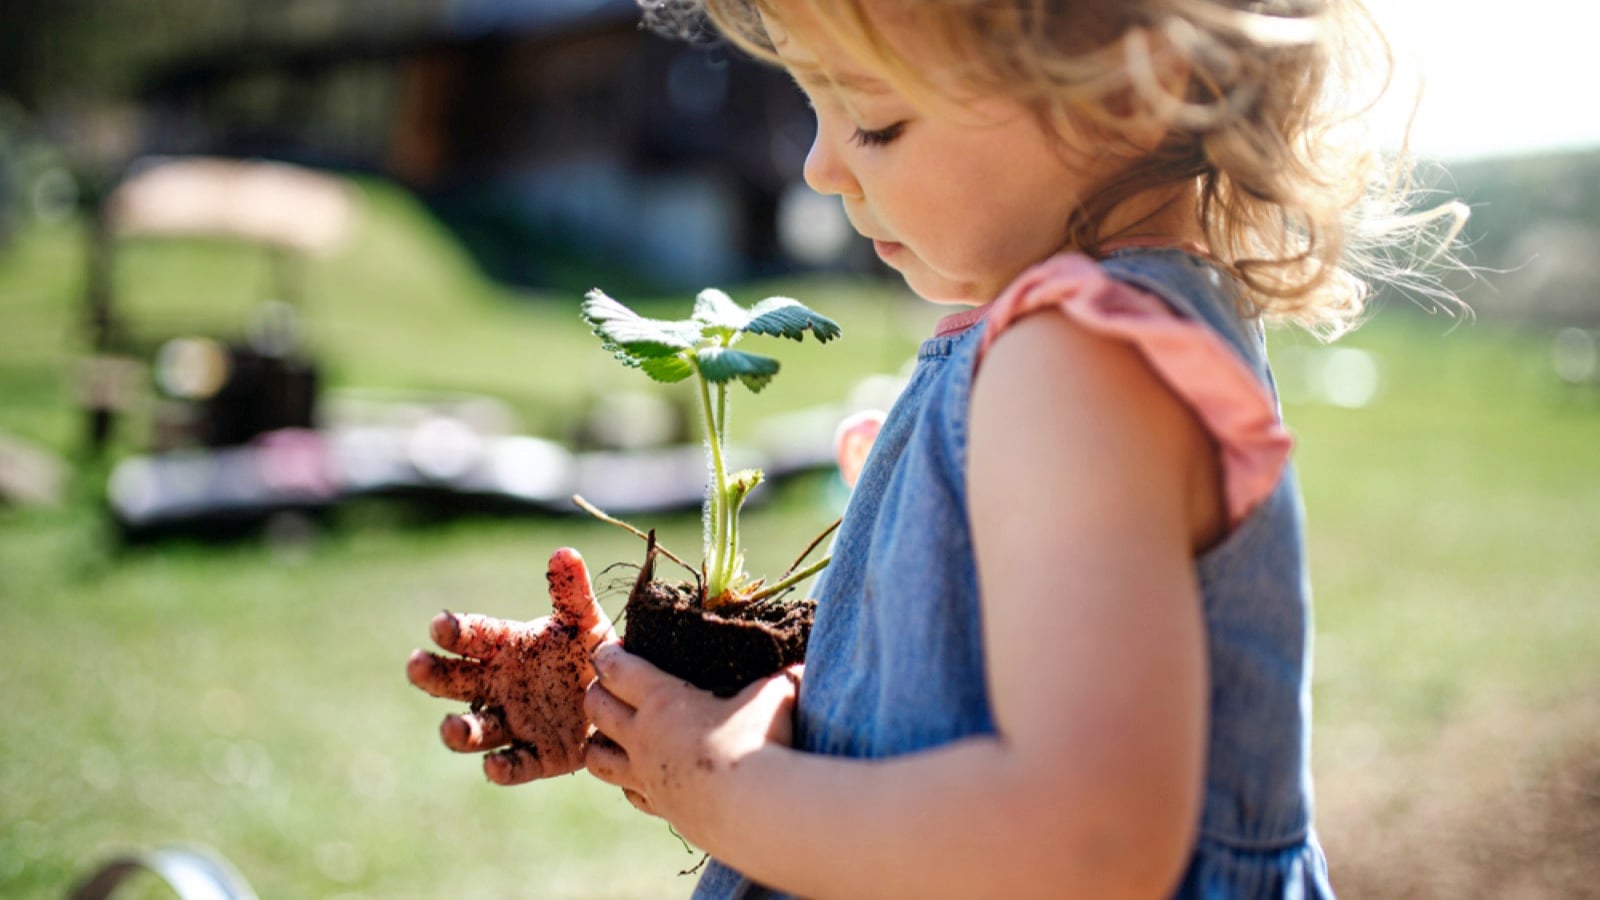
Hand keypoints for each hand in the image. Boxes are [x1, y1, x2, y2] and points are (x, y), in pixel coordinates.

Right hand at [406, 548, 614, 784]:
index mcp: (507, 648)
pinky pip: (515, 765)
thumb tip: (563, 553)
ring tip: (451, 726)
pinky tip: (494, 766)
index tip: (439, 624)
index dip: (456, 630)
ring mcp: (515, 723)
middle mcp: (501, 686)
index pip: (473, 636)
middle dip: (433, 675)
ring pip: (476, 730)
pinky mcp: (538, 757)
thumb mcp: (586, 621)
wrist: (623, 698)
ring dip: (460, 731)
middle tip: (416, 665)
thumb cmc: (592, 653)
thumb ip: (572, 592)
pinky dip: (502, 768)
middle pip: (456, 682)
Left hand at [582, 642, 800, 843]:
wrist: (757, 811)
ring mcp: (647, 777)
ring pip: (596, 758)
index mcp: (664, 699)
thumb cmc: (762, 742)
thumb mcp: (774, 695)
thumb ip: (779, 678)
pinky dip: (628, 782)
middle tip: (610, 685)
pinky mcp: (661, 808)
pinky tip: (645, 776)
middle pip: (595, 708)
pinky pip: (629, 793)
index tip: (612, 649)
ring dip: (599, 741)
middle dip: (596, 692)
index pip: (617, 669)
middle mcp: (644, 737)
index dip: (609, 655)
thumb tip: (800, 665)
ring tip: (614, 733)